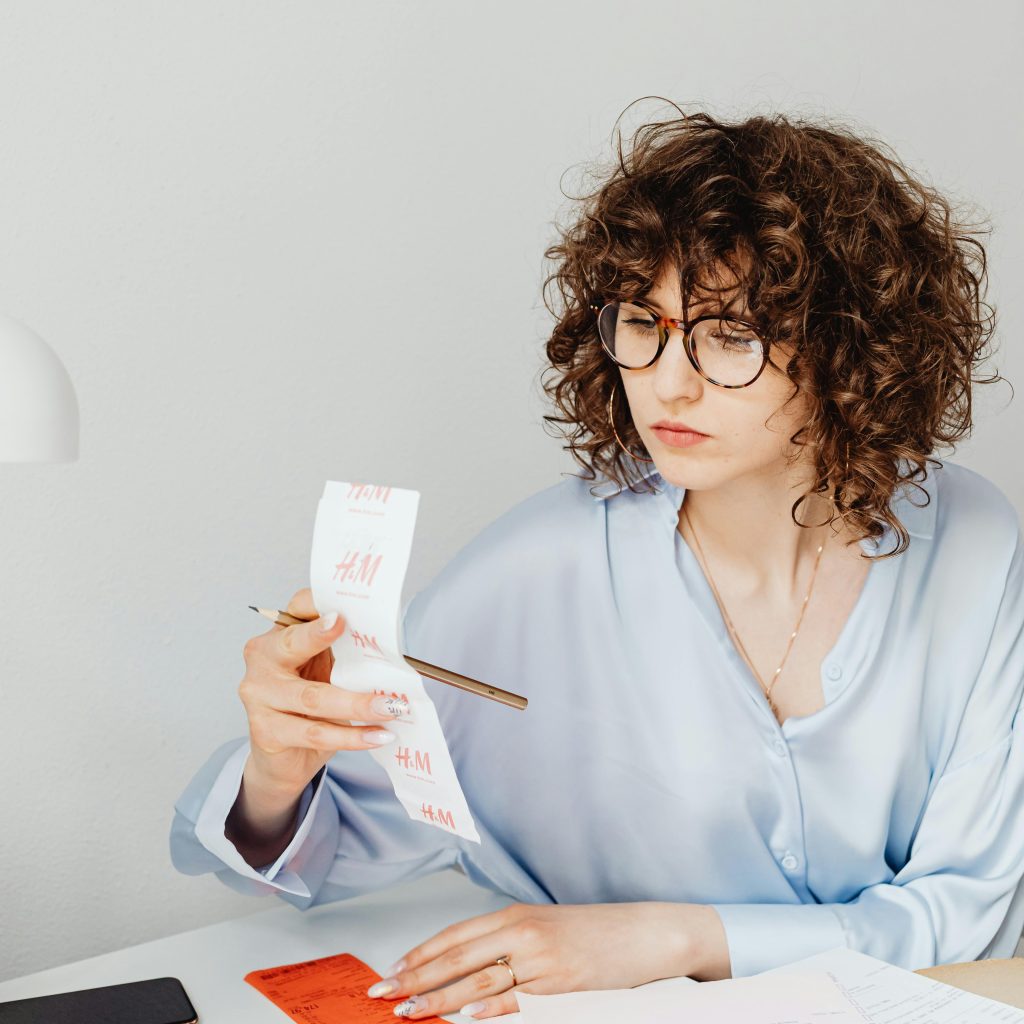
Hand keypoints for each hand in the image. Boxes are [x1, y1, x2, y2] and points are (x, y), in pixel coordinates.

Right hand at [237, 586, 414, 795]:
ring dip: (357, 703)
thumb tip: (387, 647)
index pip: (297, 609)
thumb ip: (344, 653)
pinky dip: (351, 736)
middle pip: (293, 644)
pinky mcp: (266, 732)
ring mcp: (259, 696)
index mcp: (280, 636)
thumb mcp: (328, 671)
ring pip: (312, 697)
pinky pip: (315, 733)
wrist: (285, 758)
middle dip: (321, 637)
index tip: (341, 611)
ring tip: (391, 707)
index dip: (317, 605)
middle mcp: (263, 660)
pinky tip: (376, 736)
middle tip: (352, 634)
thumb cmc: (310, 704)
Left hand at [364, 901, 729, 1018]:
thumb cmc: (596, 933)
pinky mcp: (558, 983)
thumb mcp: (546, 928)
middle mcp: (521, 930)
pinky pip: (514, 997)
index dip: (420, 953)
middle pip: (456, 955)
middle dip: (415, 976)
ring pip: (476, 978)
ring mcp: (539, 957)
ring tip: (408, 1010)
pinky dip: (486, 1007)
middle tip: (383, 992)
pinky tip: (462, 1015)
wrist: (645, 933)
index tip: (392, 969)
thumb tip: (468, 968)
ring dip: (437, 996)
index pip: (455, 934)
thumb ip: (509, 942)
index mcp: (515, 915)